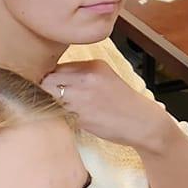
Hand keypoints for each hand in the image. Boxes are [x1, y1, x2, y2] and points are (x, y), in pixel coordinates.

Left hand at [42, 60, 174, 151]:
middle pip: (48, 79)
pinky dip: (58, 116)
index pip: (57, 66)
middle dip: (45, 90)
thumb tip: (51, 78)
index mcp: (94, 65)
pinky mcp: (81, 115)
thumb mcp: (105, 78)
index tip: (51, 87)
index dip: (50, 78)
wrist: (142, 122)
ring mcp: (83, 96)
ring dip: (50, 104)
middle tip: (51, 99)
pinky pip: (58, 113)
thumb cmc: (123, 103)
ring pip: (49, 97)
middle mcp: (87, 77)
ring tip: (59, 109)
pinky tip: (67, 118)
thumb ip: (81, 75)